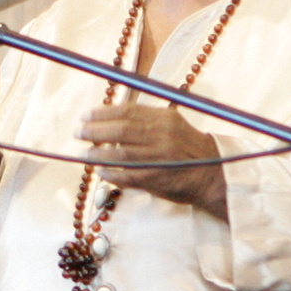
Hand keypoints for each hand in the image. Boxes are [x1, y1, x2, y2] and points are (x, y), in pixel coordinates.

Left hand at [80, 102, 227, 217]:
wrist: (212, 173)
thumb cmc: (187, 147)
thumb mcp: (171, 124)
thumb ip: (145, 120)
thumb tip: (111, 118)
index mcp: (164, 119)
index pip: (127, 112)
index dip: (102, 113)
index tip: (85, 115)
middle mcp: (161, 136)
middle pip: (121, 130)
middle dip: (95, 131)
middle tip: (78, 132)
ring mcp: (158, 158)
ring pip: (121, 153)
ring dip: (98, 153)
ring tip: (85, 153)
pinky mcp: (155, 179)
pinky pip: (127, 175)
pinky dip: (111, 173)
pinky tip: (101, 171)